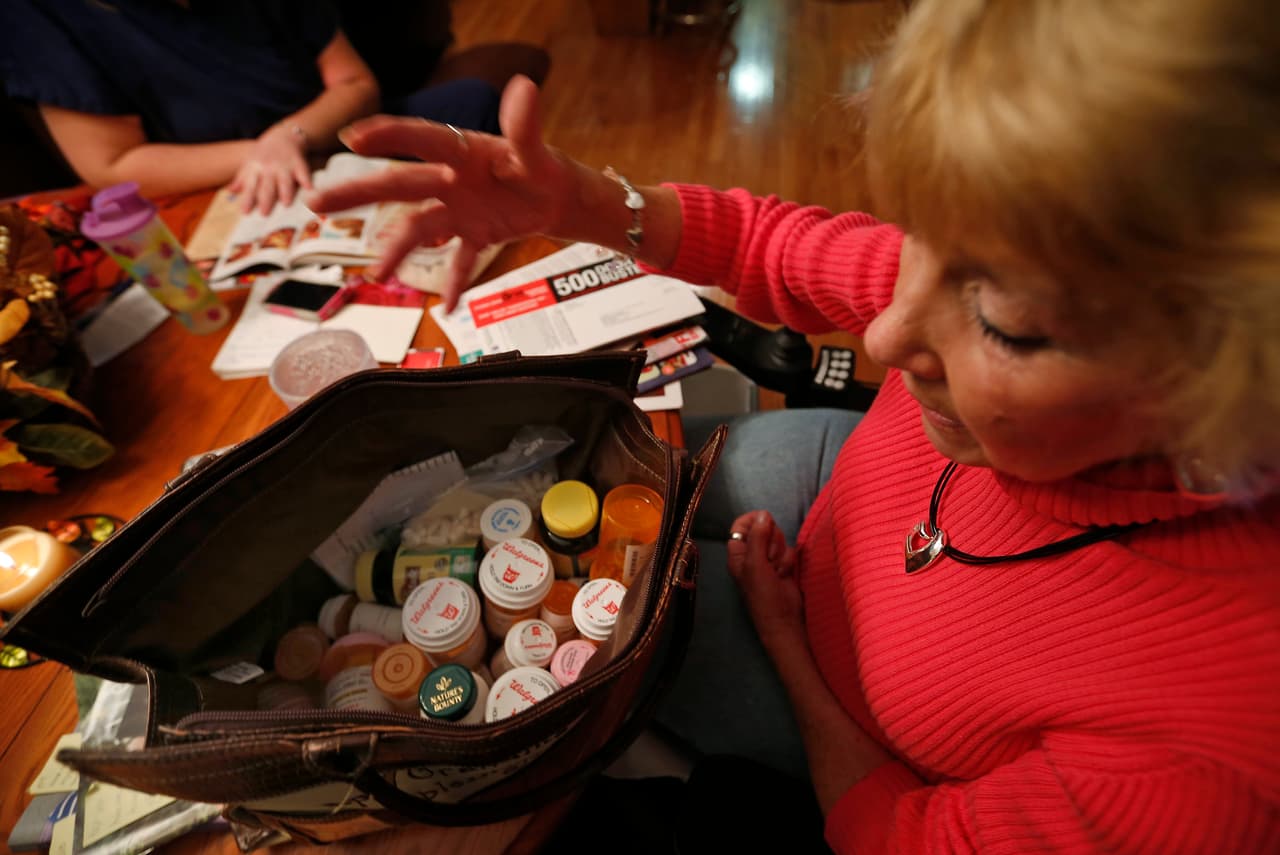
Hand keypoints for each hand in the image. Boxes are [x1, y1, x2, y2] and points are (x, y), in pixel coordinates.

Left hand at [229, 124, 312, 214]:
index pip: (250, 186)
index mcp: (255, 168)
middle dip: (266, 199)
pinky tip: (310, 189)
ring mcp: (285, 165)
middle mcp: (269, 167)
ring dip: (286, 191)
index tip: (245, 212)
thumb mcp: (250, 163)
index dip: (248, 199)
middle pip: (267, 186)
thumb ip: (242, 179)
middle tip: (264, 214)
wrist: (283, 136)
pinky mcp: (299, 163)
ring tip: (286, 204)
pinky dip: (307, 180)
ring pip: (285, 180)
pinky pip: (303, 172)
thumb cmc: (264, 154)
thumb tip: (230, 192)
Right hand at [305, 75, 575, 310]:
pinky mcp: (473, 236)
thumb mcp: (537, 152)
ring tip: (376, 273)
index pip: (422, 139)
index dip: (389, 137)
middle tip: (314, 203)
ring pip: (418, 228)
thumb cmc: (542, 167)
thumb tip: (523, 87)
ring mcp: (458, 210)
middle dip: (357, 193)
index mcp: (463, 151)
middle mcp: (451, 180)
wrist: (559, 197)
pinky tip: (447, 306)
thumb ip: (525, 128)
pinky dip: (454, 283)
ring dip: (396, 250)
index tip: (352, 137)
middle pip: (399, 185)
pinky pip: (459, 262)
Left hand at [726, 511, 805, 650]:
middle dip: (770, 541)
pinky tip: (785, 574)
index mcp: (738, 553)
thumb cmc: (763, 594)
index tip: (765, 520)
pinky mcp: (783, 565)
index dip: (753, 520)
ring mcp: (768, 559)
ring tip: (776, 570)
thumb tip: (763, 514)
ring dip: (780, 554)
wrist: (783, 618)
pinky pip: (789, 551)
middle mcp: (752, 554)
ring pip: (778, 540)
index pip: (741, 526)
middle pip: (763, 530)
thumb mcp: (756, 564)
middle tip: (769, 558)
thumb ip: (758, 537)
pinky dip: (788, 561)